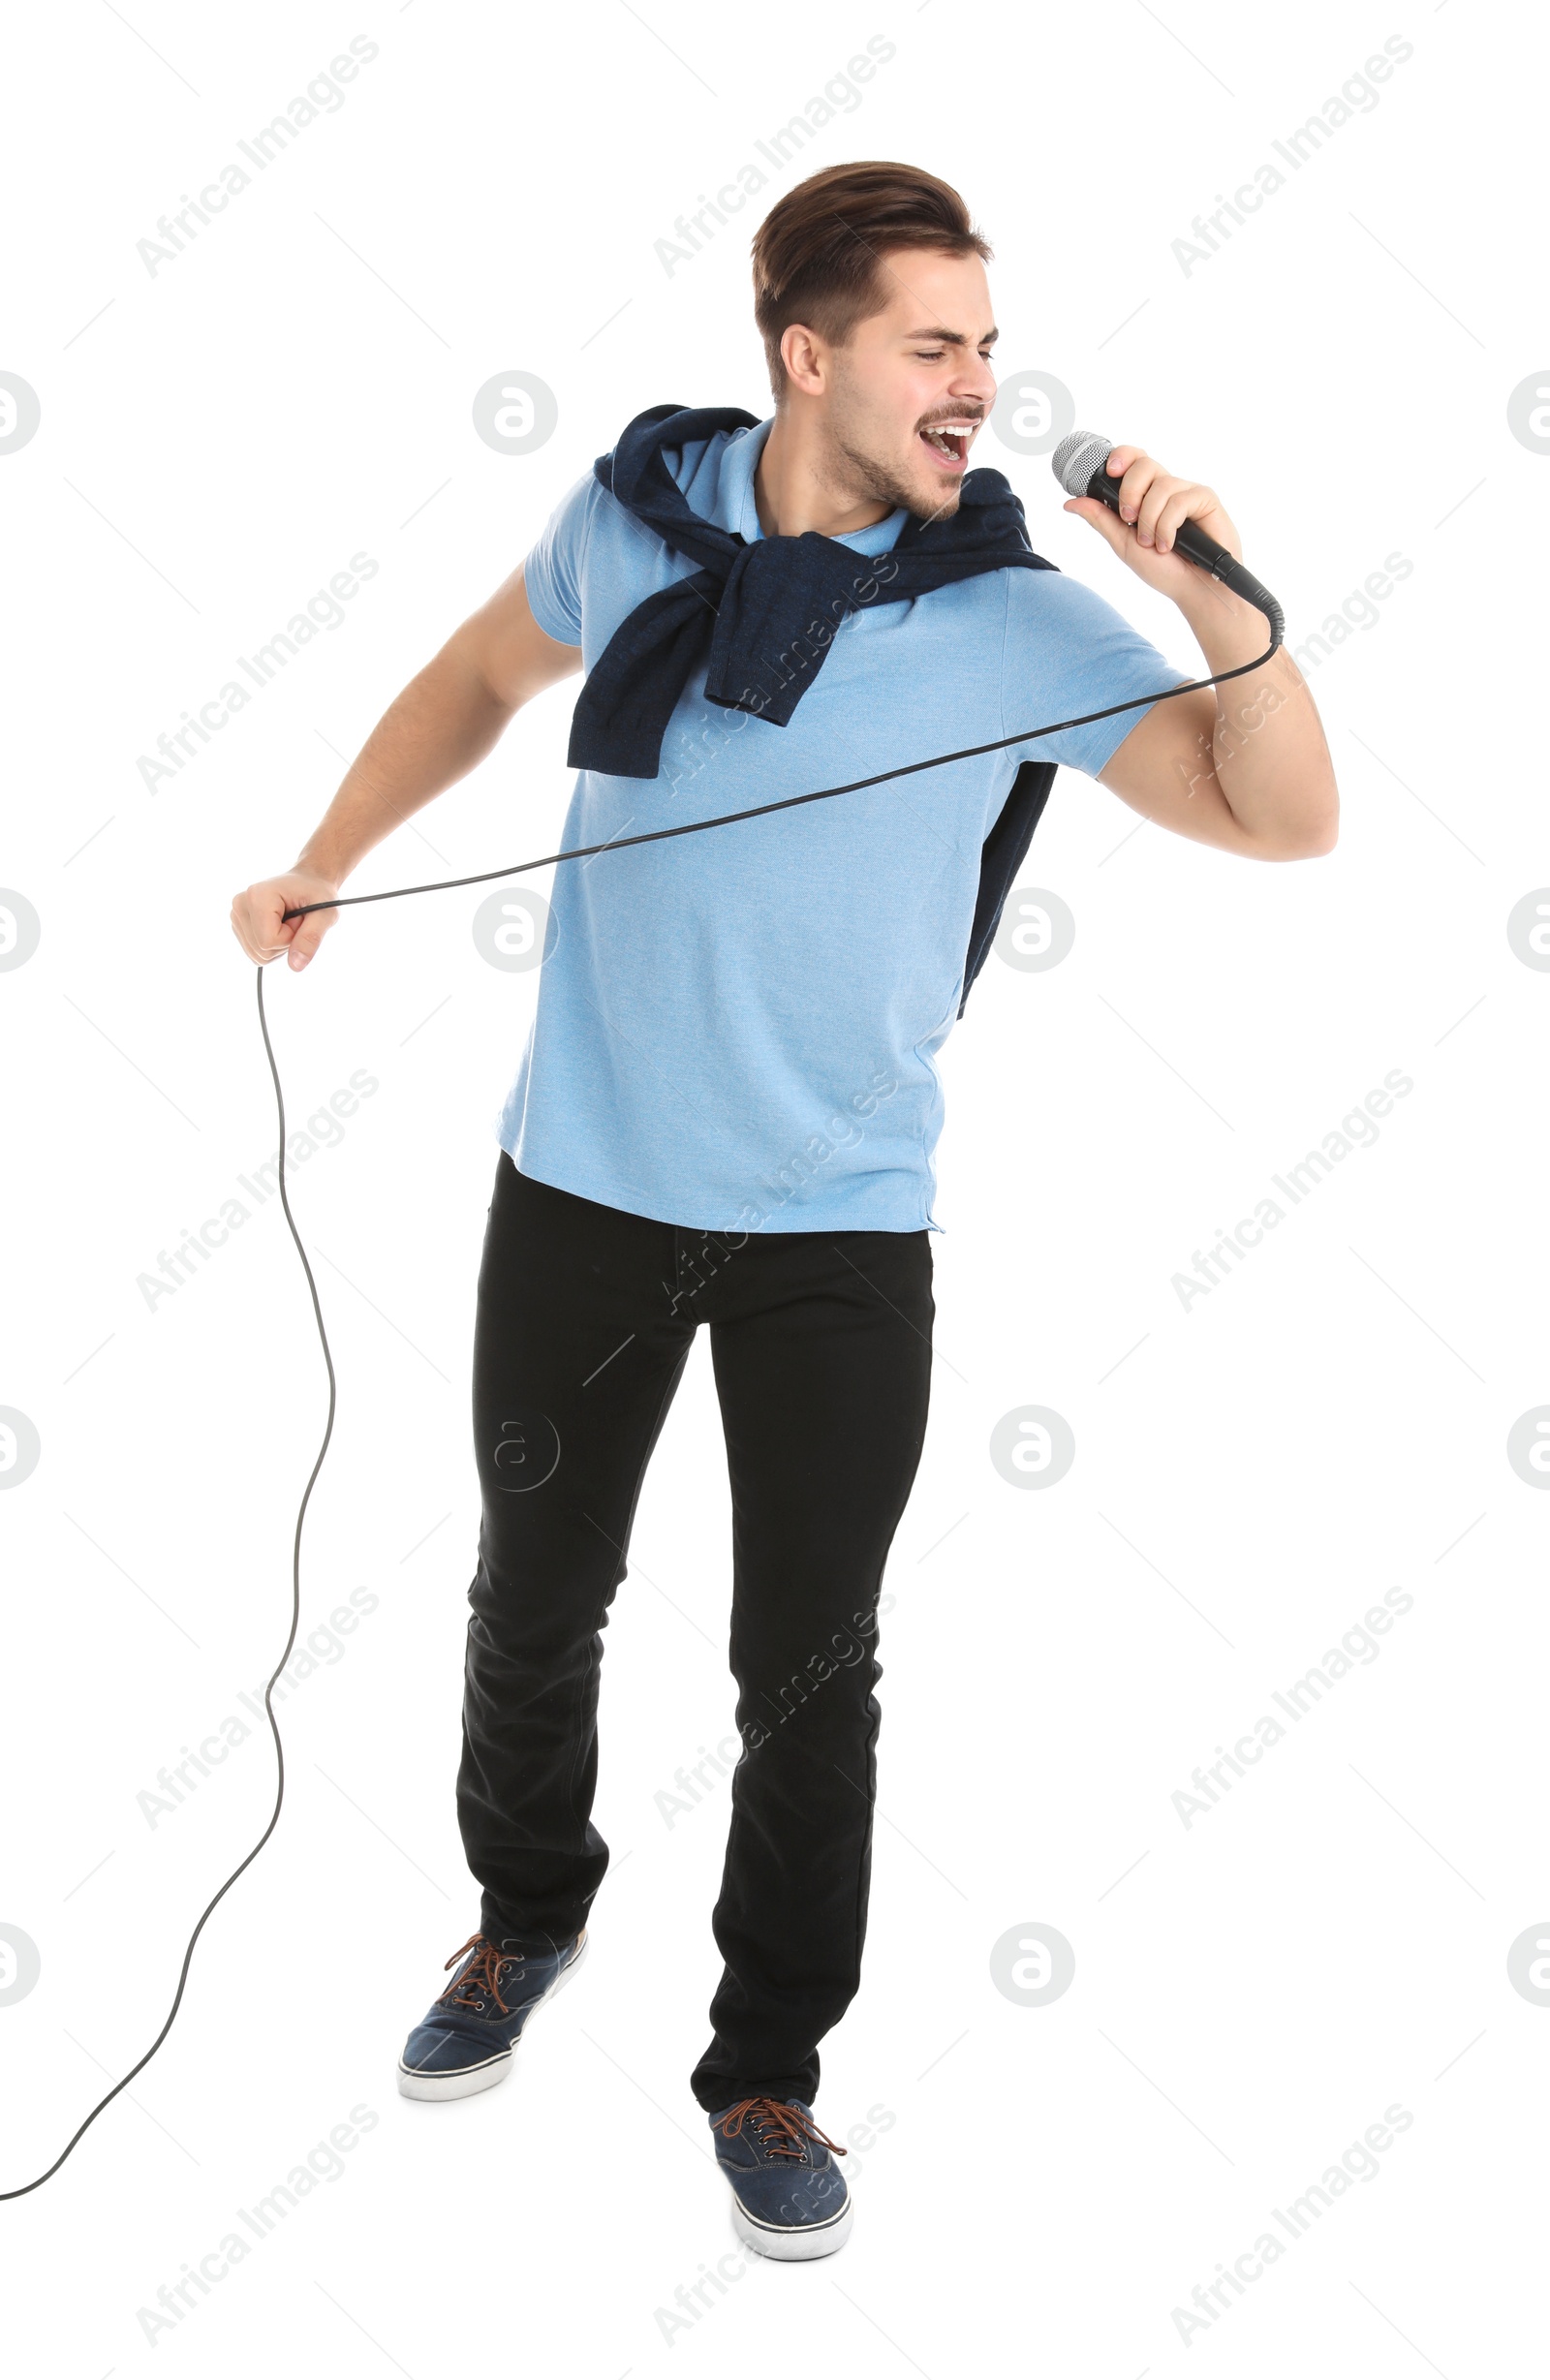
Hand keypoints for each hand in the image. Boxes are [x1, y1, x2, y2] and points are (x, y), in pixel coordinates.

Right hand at [229, 869, 342, 969]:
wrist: (309, 881)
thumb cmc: (318, 893)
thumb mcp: (325, 915)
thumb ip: (310, 939)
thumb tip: (295, 966)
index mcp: (257, 896)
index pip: (268, 942)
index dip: (291, 937)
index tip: (300, 918)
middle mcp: (240, 904)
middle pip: (262, 951)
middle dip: (285, 942)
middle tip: (295, 919)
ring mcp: (236, 915)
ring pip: (258, 955)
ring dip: (279, 945)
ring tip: (288, 922)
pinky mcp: (238, 925)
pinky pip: (256, 954)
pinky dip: (272, 947)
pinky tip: (279, 926)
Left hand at [1063, 445, 1241, 603]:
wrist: (1193, 590)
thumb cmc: (1164, 569)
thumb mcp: (1123, 544)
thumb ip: (1101, 519)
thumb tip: (1070, 502)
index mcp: (1147, 495)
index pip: (1133, 461)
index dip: (1122, 456)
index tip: (1110, 471)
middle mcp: (1166, 489)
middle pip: (1144, 463)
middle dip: (1130, 491)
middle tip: (1129, 519)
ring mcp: (1186, 492)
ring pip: (1161, 484)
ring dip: (1150, 520)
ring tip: (1153, 543)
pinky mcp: (1205, 498)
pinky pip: (1179, 500)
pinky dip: (1168, 526)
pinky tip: (1170, 544)